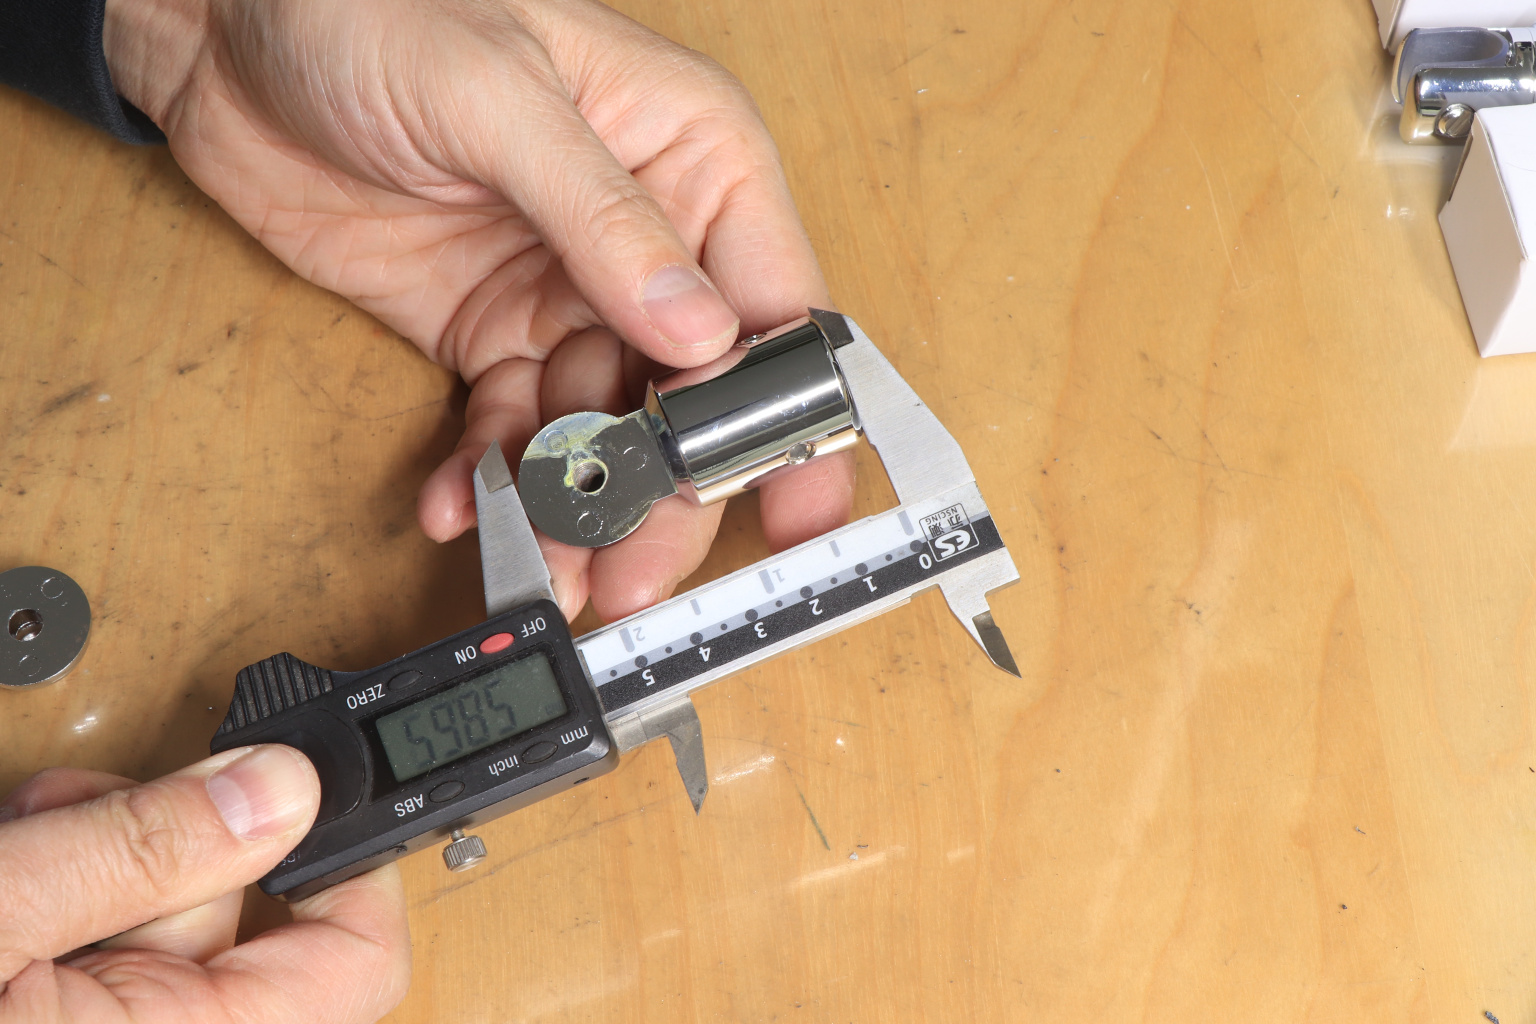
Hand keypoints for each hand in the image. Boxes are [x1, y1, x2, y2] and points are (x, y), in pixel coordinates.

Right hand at [0, 746, 408, 1021]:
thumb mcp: (8, 913)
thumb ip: (146, 851)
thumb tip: (281, 788)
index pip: (360, 961)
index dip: (356, 862)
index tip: (313, 785)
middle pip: (251, 904)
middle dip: (183, 821)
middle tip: (113, 792)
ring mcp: (113, 1021)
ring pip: (171, 896)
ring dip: (111, 831)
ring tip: (39, 820)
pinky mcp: (65, 1008)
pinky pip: (113, 923)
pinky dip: (76, 866)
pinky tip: (24, 841)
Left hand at [103, 0, 856, 621]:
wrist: (231, 30)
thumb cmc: (373, 8)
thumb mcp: (501, 97)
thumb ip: (605, 218)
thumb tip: (700, 332)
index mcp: (694, 158)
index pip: (775, 305)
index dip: (793, 415)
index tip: (795, 510)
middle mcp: (648, 237)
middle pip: (695, 393)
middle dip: (671, 490)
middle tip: (638, 573)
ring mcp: (568, 293)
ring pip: (607, 429)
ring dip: (580, 504)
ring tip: (552, 566)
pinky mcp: (493, 334)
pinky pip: (513, 425)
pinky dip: (491, 475)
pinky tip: (465, 505)